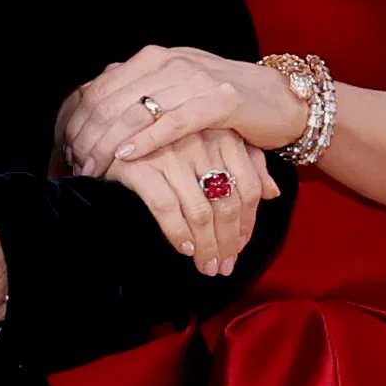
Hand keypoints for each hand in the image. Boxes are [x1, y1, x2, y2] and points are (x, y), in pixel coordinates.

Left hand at [61, 44, 309, 171]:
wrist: (281, 101)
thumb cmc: (223, 103)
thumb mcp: (174, 93)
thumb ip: (139, 97)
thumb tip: (92, 113)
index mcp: (155, 58)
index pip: (101, 86)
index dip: (78, 120)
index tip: (66, 150)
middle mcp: (172, 62)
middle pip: (111, 99)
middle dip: (88, 136)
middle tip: (76, 166)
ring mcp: (197, 78)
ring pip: (137, 111)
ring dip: (109, 143)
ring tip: (93, 168)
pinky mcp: (221, 100)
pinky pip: (174, 121)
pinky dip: (147, 139)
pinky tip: (125, 155)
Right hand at [103, 127, 272, 276]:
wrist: (113, 119)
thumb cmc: (169, 135)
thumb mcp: (216, 139)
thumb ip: (248, 162)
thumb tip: (273, 193)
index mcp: (223, 136)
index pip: (247, 189)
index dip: (247, 224)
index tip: (239, 248)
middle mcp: (200, 142)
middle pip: (226, 204)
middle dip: (227, 242)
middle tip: (222, 266)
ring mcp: (169, 153)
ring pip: (200, 211)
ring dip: (206, 246)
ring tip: (205, 265)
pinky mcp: (139, 165)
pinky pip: (165, 207)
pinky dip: (177, 232)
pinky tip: (184, 248)